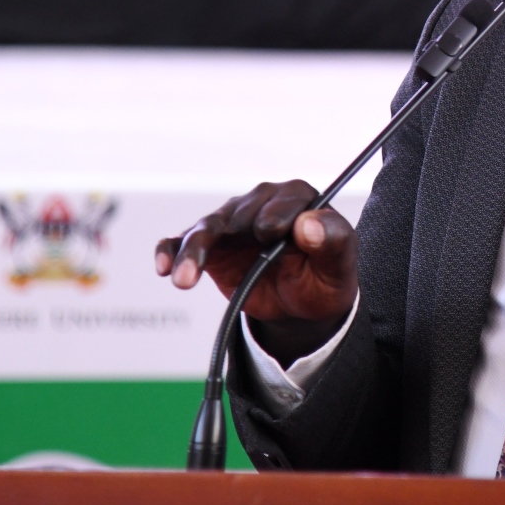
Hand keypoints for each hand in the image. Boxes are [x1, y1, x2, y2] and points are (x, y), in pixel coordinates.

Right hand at [156, 181, 358, 365]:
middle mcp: (262, 203)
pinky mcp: (212, 244)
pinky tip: (164, 268)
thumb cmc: (324, 279)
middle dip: (228, 236)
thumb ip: (333, 241)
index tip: (270, 236)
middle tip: (228, 261)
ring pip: (208, 227)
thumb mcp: (339, 266)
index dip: (276, 217)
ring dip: (192, 250)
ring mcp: (233, 222)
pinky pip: (183, 240)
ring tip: (183, 279)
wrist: (301, 305)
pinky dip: (171, 250)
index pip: (285, 200)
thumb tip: (308, 225)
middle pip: (240, 212)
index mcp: (299, 199)